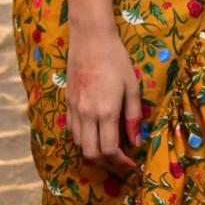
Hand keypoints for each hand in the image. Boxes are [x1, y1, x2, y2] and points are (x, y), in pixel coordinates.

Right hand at [65, 24, 143, 174]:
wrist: (90, 39)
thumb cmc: (116, 59)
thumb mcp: (132, 86)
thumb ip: (133, 116)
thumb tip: (136, 142)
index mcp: (106, 111)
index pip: (109, 150)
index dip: (121, 163)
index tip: (132, 165)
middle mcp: (87, 114)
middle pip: (92, 154)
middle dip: (108, 164)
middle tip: (122, 164)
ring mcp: (75, 109)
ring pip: (79, 144)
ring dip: (95, 154)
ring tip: (110, 152)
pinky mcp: (68, 102)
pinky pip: (73, 131)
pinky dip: (84, 140)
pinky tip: (96, 135)